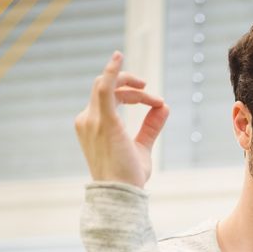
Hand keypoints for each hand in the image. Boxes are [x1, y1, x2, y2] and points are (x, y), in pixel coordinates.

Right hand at [74, 51, 168, 187]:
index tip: (155, 103)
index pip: (109, 98)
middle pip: (107, 89)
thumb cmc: (128, 177)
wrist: (121, 194)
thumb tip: (165, 108)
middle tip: (152, 96)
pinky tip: (118, 56)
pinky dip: (111, 71)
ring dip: (130, 84)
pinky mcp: (103, 121)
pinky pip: (104, 88)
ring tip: (148, 91)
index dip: (133, 96)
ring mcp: (92, 120)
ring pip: (107, 86)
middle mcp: (87, 120)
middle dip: (130, 87)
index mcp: (92, 125)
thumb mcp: (142, 148)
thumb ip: (151, 127)